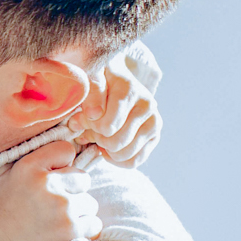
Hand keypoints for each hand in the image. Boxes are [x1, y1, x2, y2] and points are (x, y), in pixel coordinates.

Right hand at [0, 140, 100, 240]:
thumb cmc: (3, 209)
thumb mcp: (5, 175)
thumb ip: (29, 156)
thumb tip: (56, 141)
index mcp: (30, 166)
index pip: (66, 149)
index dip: (62, 163)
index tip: (54, 175)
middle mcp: (48, 184)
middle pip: (83, 177)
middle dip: (73, 189)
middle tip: (56, 202)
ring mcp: (62, 207)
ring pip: (90, 202)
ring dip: (79, 210)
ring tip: (58, 219)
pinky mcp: (71, 229)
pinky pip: (94, 222)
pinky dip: (84, 228)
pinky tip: (65, 230)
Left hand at [70, 43, 163, 167]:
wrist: (116, 81)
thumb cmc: (98, 81)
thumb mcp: (90, 79)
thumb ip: (90, 94)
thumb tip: (94, 114)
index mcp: (129, 90)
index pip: (107, 126)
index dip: (90, 126)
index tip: (85, 117)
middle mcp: (146, 105)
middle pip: (115, 142)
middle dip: (99, 138)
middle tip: (93, 128)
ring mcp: (154, 121)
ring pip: (125, 154)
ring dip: (107, 149)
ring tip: (101, 136)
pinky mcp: (155, 136)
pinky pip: (134, 161)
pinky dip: (117, 160)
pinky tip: (108, 149)